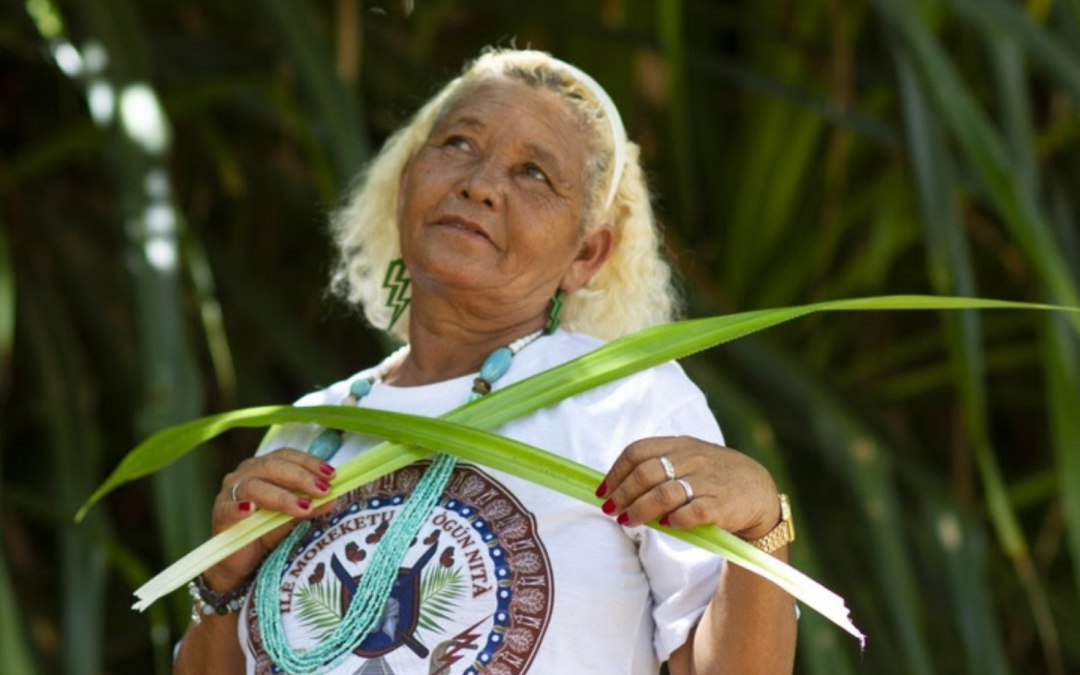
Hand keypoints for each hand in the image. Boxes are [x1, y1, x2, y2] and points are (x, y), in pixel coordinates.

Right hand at [203, 448, 336, 591]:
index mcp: (263, 467)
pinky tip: (252, 509)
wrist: (241, 561)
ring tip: (304, 507)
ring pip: (254, 486)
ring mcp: (229, 493)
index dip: (309, 462)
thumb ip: (310, 504)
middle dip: (301, 477)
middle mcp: (245, 474)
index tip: (331, 474)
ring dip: (282, 496)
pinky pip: (229, 508)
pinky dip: (239, 507)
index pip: (286, 456)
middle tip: (323, 490)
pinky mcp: (220, 515)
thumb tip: (333, 498)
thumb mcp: (293, 516)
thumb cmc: (266, 531)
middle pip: (272, 466)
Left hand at [595, 436, 779, 539]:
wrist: (759, 490)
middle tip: (612, 510)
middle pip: (646, 473)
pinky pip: (693, 511)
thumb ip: (657, 467)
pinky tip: (666, 524)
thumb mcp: (687, 459)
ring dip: (640, 509)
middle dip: (623, 494)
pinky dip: (676, 519)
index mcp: (679, 445)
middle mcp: (692, 458)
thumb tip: (616, 487)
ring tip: (628, 521)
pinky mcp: (723, 504)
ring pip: (664, 493)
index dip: (615, 472)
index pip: (637, 451)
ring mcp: (708, 480)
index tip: (603, 491)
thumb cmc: (713, 477)